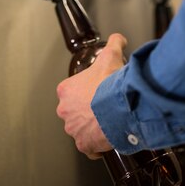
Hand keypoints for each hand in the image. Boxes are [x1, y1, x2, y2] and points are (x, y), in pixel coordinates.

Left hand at [56, 33, 126, 157]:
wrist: (119, 106)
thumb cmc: (110, 83)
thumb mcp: (111, 55)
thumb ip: (114, 43)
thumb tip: (119, 39)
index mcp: (66, 90)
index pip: (72, 91)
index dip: (87, 91)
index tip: (97, 92)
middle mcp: (65, 110)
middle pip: (75, 111)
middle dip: (87, 110)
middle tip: (103, 107)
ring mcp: (73, 128)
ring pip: (81, 129)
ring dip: (92, 127)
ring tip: (107, 121)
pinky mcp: (83, 144)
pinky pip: (88, 147)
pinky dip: (96, 145)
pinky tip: (106, 137)